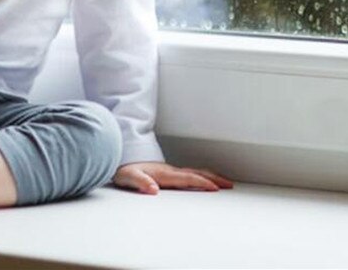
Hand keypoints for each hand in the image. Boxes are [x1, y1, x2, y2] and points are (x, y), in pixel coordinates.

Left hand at [112, 161, 233, 194]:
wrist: (119, 158)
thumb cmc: (124, 169)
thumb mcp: (129, 177)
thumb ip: (141, 182)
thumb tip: (153, 189)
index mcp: (164, 174)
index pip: (187, 178)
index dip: (201, 182)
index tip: (215, 187)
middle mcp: (169, 171)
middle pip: (196, 173)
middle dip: (214, 178)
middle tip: (229, 184)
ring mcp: (170, 171)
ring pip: (194, 172)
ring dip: (210, 176)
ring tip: (222, 182)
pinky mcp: (168, 173)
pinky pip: (189, 174)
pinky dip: (201, 176)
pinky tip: (203, 180)